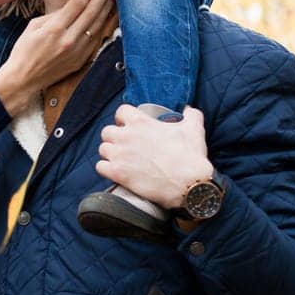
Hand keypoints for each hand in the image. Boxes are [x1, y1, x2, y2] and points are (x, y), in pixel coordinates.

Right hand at [0, 0, 115, 113]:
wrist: (23, 79)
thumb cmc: (23, 51)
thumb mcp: (33, 27)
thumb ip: (53, 15)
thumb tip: (70, 8)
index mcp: (54, 29)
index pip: (77, 3)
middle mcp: (68, 39)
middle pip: (91, 13)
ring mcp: (77, 51)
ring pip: (97, 26)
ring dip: (106, 10)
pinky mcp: (80, 61)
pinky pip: (96, 40)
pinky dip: (103, 27)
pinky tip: (107, 18)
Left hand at [95, 105, 214, 210]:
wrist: (188, 184)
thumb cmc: (190, 155)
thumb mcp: (194, 129)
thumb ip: (191, 115)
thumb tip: (189, 110)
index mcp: (140, 122)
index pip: (120, 112)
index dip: (123, 118)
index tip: (128, 125)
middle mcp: (126, 136)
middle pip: (107, 132)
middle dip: (114, 137)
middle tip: (124, 144)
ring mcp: (119, 155)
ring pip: (102, 149)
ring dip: (110, 153)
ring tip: (120, 158)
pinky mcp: (117, 173)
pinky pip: (100, 167)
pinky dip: (106, 169)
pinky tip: (116, 171)